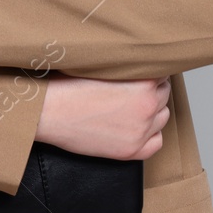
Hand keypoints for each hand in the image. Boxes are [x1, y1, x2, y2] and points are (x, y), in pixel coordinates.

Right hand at [34, 72, 170, 160]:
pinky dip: (150, 135)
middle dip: (152, 91)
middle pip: (164, 94)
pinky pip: (156, 142)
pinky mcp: (131, 151)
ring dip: (152, 112)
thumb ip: (127, 65)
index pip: (163, 73)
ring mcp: (141, 131)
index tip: (139, 73)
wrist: (49, 111)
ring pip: (162, 117)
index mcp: (144, 82)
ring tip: (131, 108)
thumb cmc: (69, 85)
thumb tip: (138, 62)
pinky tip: (135, 127)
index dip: (149, 72)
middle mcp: (147, 107)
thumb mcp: (104, 65)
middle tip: (132, 90)